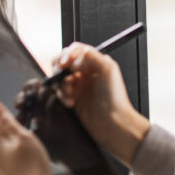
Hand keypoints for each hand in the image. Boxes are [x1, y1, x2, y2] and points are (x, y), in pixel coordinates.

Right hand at [53, 43, 150, 165]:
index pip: (76, 50)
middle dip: (60, 67)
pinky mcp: (72, 98)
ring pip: (59, 76)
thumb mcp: (108, 68)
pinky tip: (71, 103)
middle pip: (63, 61)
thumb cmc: (115, 98)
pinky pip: (59, 91)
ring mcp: (78, 85)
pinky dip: (62, 95)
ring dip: (61, 84)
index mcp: (96, 62)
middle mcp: (86, 72)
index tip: (66, 63)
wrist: (113, 123)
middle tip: (62, 75)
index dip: (68, 54)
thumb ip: (91, 55)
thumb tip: (74, 56)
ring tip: (70, 93)